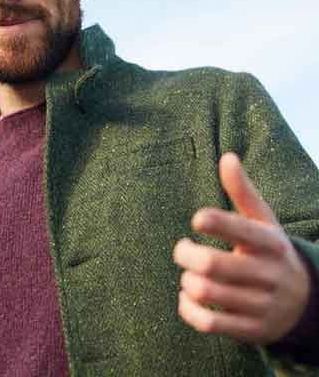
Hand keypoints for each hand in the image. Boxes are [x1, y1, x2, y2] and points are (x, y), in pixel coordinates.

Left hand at [173, 152, 310, 343]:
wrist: (305, 301)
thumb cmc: (268, 251)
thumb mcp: (262, 221)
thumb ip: (242, 191)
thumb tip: (228, 157)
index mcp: (271, 244)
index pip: (241, 230)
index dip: (215, 222)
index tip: (196, 219)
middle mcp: (269, 275)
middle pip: (213, 265)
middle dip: (186, 255)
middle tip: (182, 250)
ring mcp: (263, 306)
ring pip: (207, 293)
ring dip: (188, 281)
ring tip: (189, 274)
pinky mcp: (252, 331)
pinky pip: (209, 323)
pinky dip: (188, 309)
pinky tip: (187, 297)